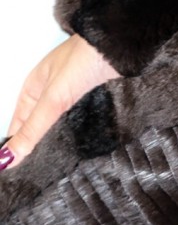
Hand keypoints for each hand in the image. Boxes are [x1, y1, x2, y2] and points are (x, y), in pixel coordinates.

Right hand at [1, 34, 120, 168]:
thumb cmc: (82, 60)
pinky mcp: (96, 103)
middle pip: (39, 128)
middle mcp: (51, 95)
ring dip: (60, 145)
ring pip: (61, 128)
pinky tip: (83, 152)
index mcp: (33, 90)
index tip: (13, 171)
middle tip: (37, 178)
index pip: (18, 126)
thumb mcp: (53, 98)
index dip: (15, 147)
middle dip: (38, 150)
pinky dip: (80, 137)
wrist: (119, 47)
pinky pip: (83, 125)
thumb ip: (34, 128)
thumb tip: (8, 157)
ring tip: (57, 171)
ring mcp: (74, 99)